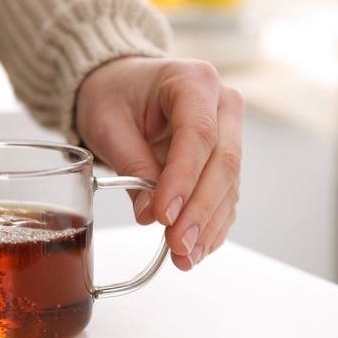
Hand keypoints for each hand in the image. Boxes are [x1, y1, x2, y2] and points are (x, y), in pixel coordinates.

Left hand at [76, 57, 242, 270]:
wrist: (120, 86)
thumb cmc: (112, 95)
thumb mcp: (108, 124)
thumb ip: (131, 165)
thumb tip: (149, 214)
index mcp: (193, 81)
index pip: (198, 134)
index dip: (184, 178)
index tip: (165, 214)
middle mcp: (222, 104)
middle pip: (222, 163)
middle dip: (199, 210)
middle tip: (177, 244)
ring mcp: (230, 131)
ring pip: (228, 185)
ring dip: (208, 225)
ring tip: (183, 257)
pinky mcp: (224, 158)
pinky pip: (225, 196)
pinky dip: (210, 225)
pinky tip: (195, 249)